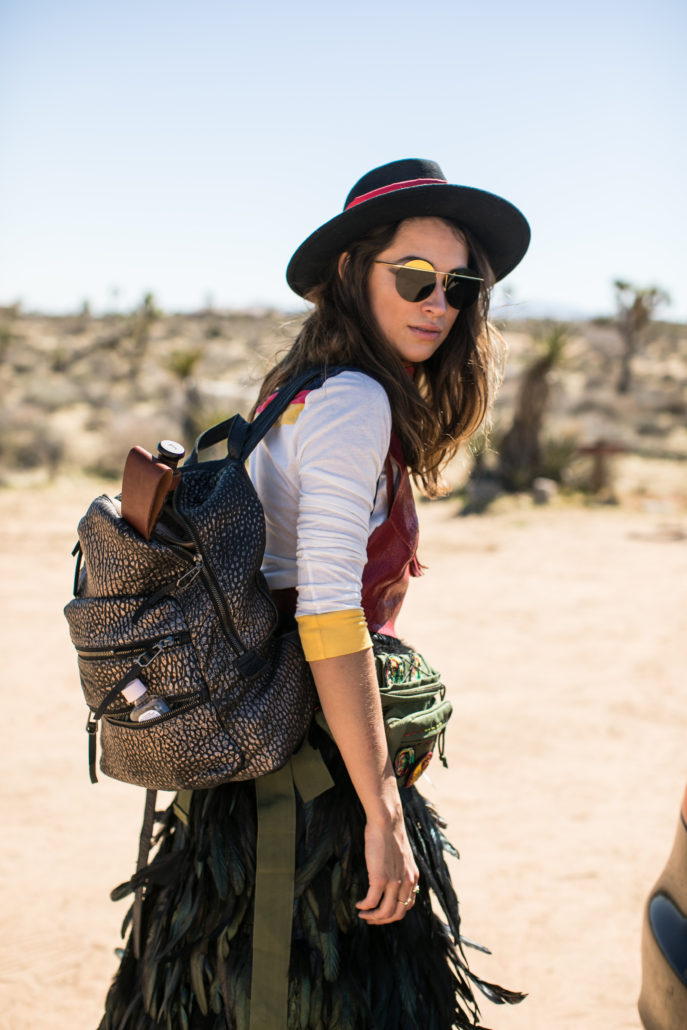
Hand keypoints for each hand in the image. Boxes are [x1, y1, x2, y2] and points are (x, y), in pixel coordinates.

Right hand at [356, 807, 418, 924]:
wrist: (387, 821)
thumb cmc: (390, 834)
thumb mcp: (402, 856)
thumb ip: (400, 870)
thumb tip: (391, 879)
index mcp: (412, 877)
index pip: (407, 906)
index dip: (394, 913)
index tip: (382, 912)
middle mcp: (406, 882)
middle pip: (397, 914)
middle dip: (383, 920)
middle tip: (370, 918)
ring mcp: (394, 882)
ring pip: (385, 912)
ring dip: (372, 917)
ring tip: (363, 914)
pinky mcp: (380, 878)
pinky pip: (372, 901)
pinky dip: (364, 906)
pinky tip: (358, 904)